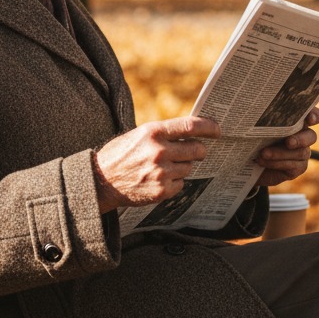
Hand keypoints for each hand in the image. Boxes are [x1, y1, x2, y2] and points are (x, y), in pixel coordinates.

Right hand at [93, 116, 220, 212]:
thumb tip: (192, 133)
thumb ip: (164, 134)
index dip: (209, 127)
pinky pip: (180, 184)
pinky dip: (174, 182)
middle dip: (199, 150)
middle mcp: (159, 151)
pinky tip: (158, 180)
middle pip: (197, 149)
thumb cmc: (120, 155)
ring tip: (163, 167)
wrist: (100, 181)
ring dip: (182, 167)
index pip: (190, 126)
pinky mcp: (160, 191)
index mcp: (153, 132)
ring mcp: (160, 173)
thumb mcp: (139, 135)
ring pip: (189, 168)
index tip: (218, 130)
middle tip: (195, 151)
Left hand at [253, 107, 318, 187]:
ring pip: (301, 152)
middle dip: (301, 139)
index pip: (313, 115)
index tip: (309, 119)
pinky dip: (276, 163)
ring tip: (263, 153)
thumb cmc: (254, 138)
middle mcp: (303, 136)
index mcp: (297, 121)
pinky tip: (263, 161)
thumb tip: (254, 107)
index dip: (315, 115)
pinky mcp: (298, 167)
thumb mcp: (258, 126)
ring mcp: (302, 152)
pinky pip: (293, 165)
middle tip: (288, 142)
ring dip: (280, 153)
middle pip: (311, 136)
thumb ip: (265, 119)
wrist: (249, 162)